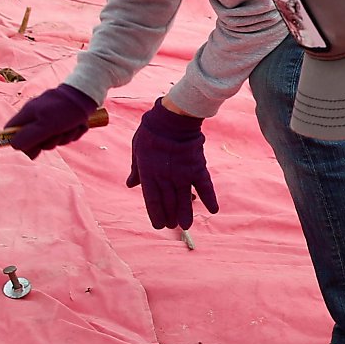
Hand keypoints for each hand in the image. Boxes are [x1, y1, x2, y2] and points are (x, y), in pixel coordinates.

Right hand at [4, 83, 98, 156]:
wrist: (88, 95)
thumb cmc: (65, 110)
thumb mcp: (45, 125)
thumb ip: (28, 136)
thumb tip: (14, 146)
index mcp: (27, 114)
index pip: (10, 131)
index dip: (18, 142)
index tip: (33, 147)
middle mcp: (36, 116)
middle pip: (34, 140)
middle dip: (49, 142)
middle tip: (58, 134)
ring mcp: (50, 119)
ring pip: (53, 139)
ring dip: (64, 137)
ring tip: (71, 127)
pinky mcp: (64, 121)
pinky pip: (66, 135)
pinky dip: (73, 132)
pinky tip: (78, 125)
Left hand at [126, 99, 218, 228]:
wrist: (172, 118)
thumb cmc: (150, 133)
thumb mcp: (136, 151)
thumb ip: (136, 170)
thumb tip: (130, 185)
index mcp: (148, 173)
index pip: (152, 200)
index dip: (155, 214)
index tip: (159, 225)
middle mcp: (165, 177)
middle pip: (168, 202)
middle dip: (170, 216)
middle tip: (173, 225)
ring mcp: (182, 173)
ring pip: (184, 198)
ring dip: (185, 212)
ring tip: (186, 225)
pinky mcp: (197, 167)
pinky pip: (205, 185)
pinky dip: (210, 198)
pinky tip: (213, 210)